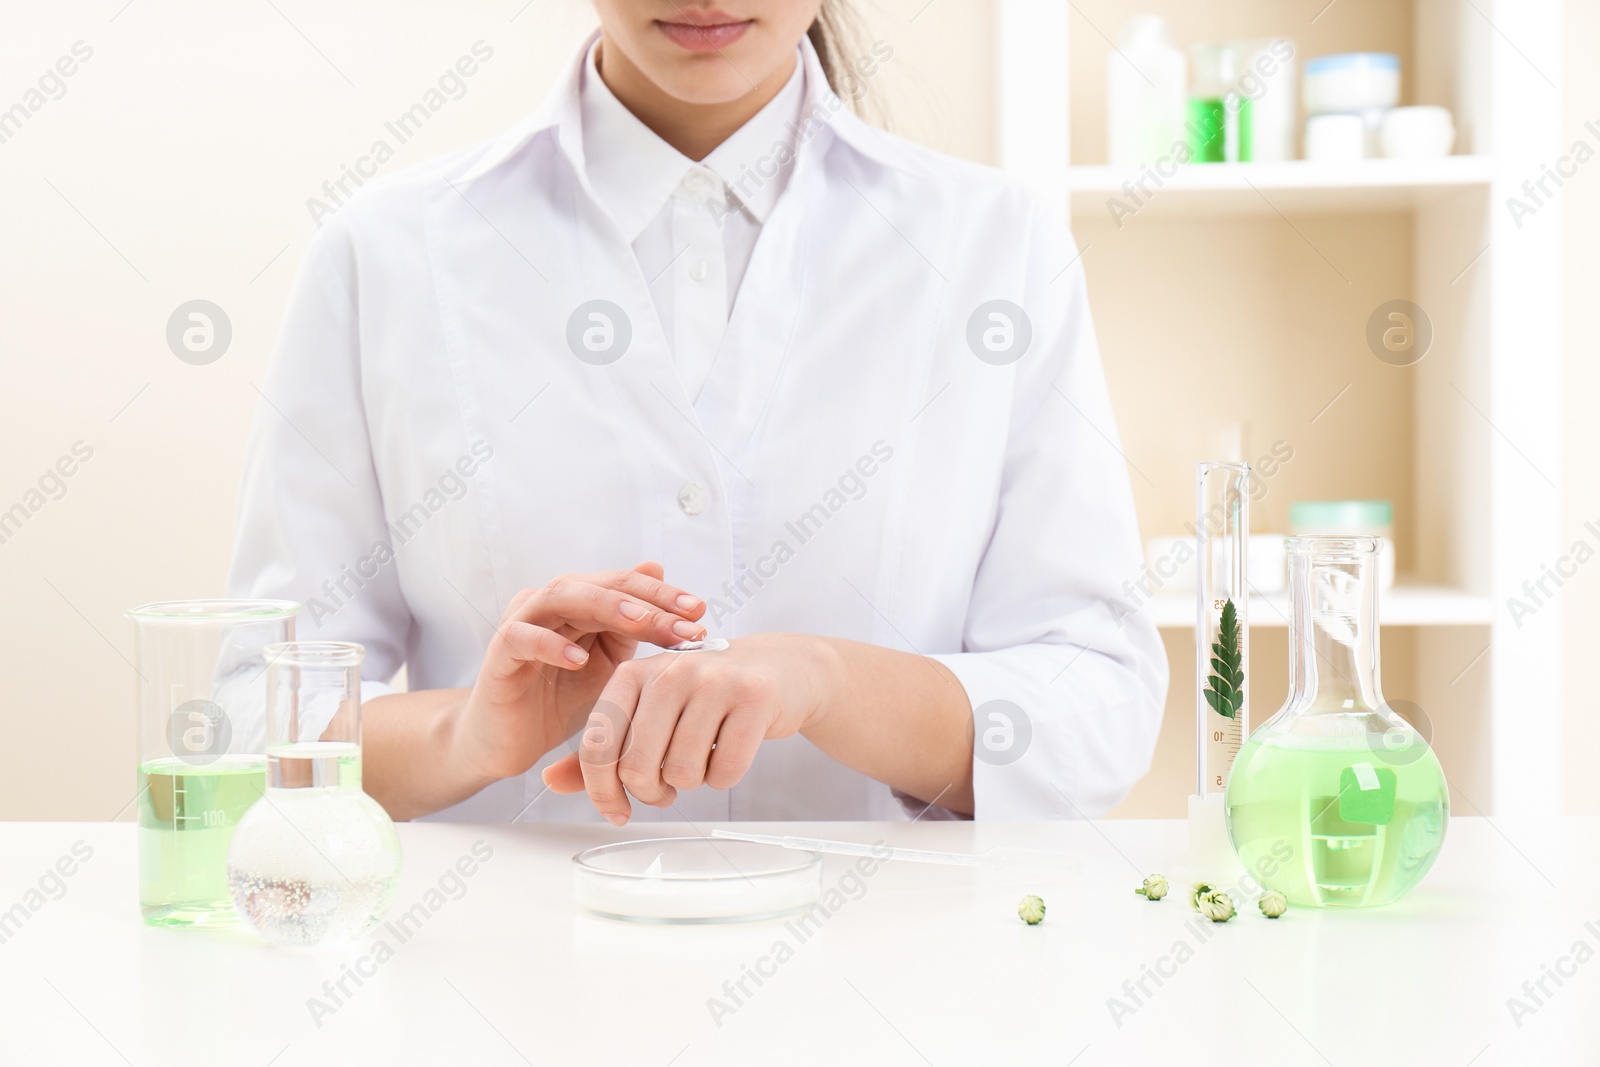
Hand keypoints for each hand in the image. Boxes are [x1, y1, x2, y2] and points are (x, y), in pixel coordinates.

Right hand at [451, 562, 707, 784]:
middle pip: (602, 586)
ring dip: (604, 606)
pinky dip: (551, 644)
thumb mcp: (612, 669)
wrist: (507, 741)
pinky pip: (521, 637)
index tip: (701, 613)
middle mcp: (551, 603)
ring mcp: (523, 623)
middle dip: (647, 601)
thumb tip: (673, 601)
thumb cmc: (560, 701)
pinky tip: (579, 658)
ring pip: (562, 597)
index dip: (664, 596)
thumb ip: (636, 631)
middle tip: (685, 619)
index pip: (627, 586)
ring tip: (639, 622)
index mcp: (581, 604)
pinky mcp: (498, 653)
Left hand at [541, 633, 837, 823]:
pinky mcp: (754, 698)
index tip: (618, 812)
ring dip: (693, 783)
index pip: (598, 745)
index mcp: (634, 672)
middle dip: (652, 792)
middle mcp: (670, 671)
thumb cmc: (705, 696)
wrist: (780, 670)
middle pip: (637, 767)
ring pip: (682, 773)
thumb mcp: (649, 712)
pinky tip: (730, 753)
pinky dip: (725, 777)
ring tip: (703, 759)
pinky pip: (725, 771)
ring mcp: (714, 681)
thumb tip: (551, 780)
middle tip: (667, 787)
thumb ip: (603, 747)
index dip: (602, 791)